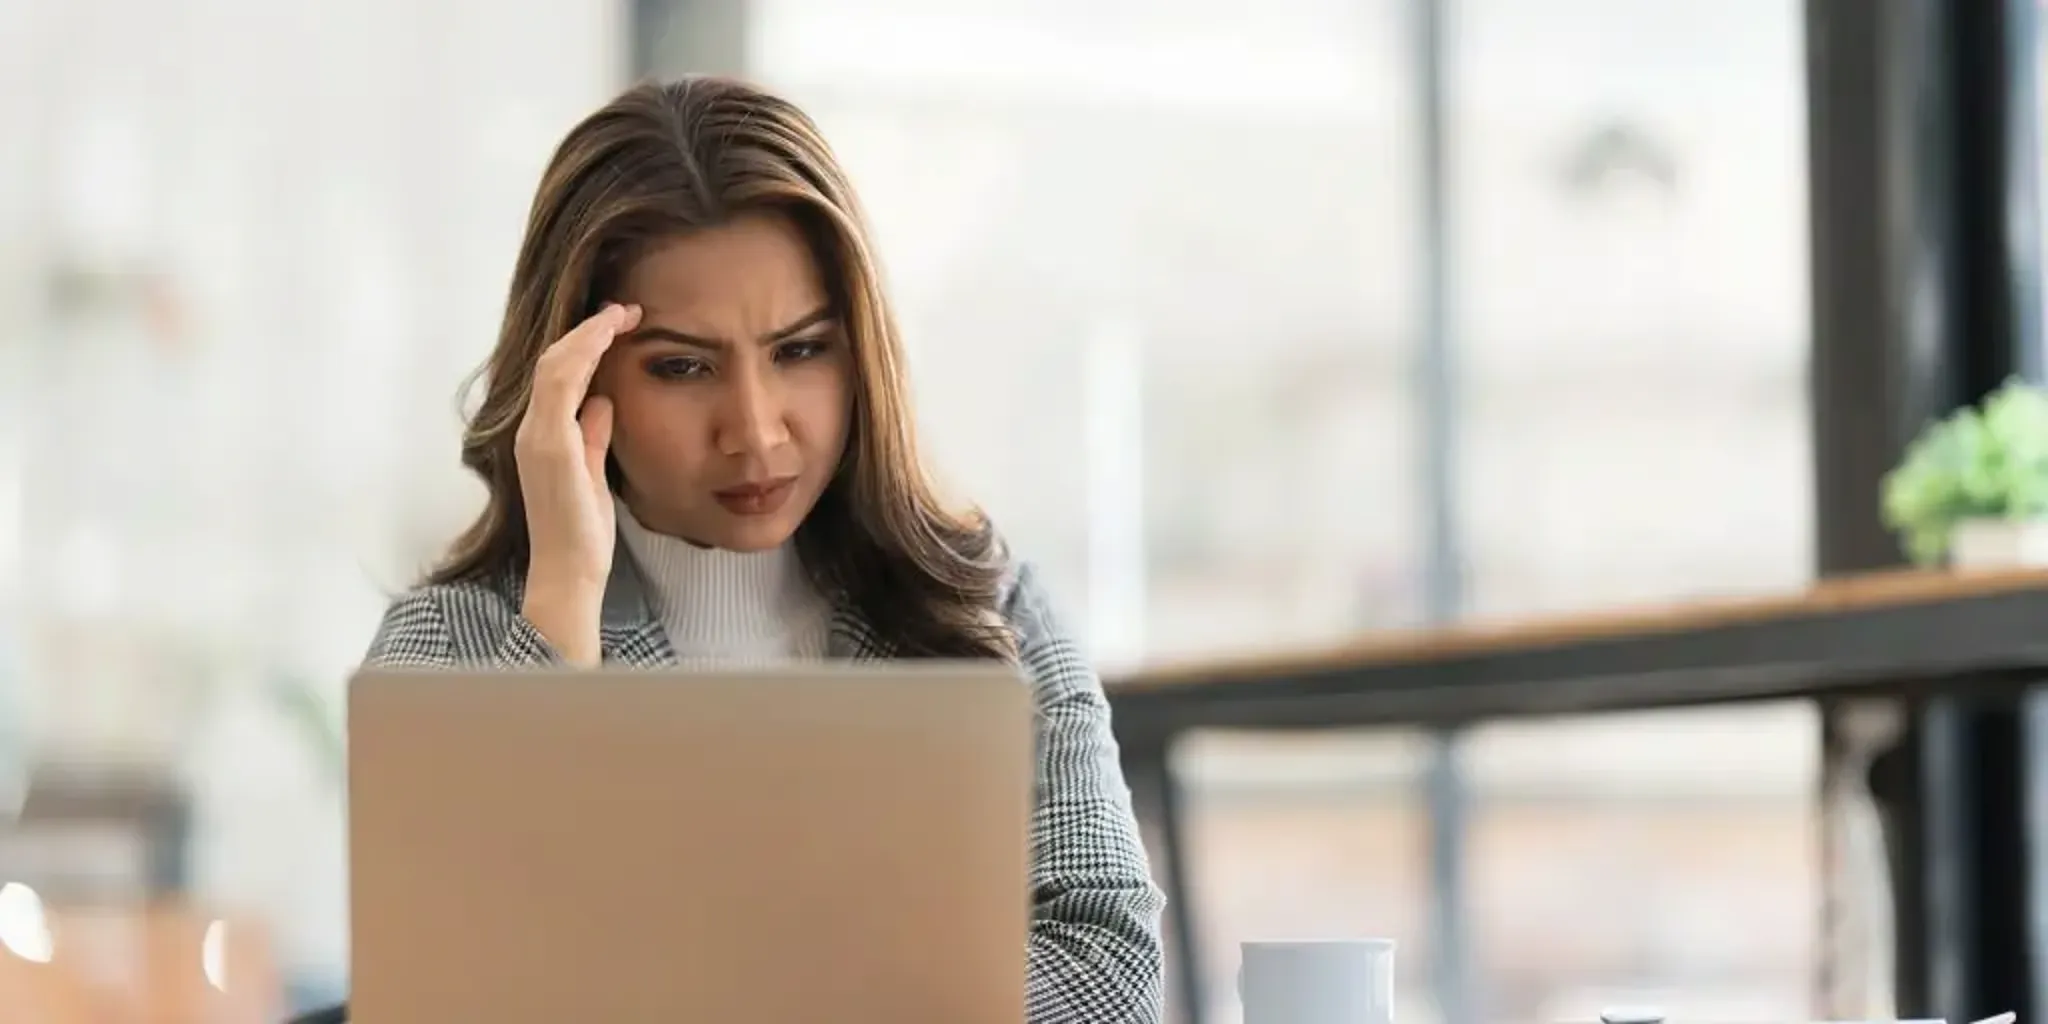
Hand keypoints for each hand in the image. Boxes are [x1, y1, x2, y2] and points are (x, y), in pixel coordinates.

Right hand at [513, 302, 640, 663]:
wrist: (569, 572)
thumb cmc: (581, 531)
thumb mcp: (592, 472)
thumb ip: (592, 436)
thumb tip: (602, 403)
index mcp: (541, 436)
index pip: (557, 375)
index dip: (585, 344)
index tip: (618, 324)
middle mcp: (531, 431)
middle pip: (552, 362)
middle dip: (588, 330)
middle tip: (624, 309)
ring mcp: (536, 437)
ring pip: (553, 366)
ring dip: (588, 335)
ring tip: (620, 314)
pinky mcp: (549, 446)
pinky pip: (560, 387)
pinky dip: (583, 356)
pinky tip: (607, 338)